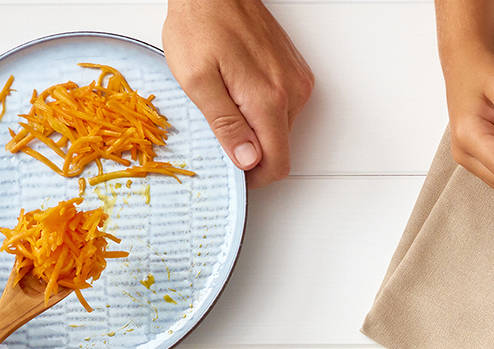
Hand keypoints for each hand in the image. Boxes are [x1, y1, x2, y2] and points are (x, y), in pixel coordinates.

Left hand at [163, 0, 314, 185]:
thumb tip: (247, 160)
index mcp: (267, 100)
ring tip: (227, 103)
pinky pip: (285, 108)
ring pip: (282, 130)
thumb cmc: (200, 25)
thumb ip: (225, 124)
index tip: (234, 176)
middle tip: (219, 134)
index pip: (276, 164)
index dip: (254, 179)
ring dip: (257, 129)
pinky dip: (264, 110)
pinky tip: (240, 90)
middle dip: (252, 152)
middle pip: (280, 149)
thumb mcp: (197, 79)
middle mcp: (291, 93)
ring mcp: (297, 81)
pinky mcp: (295, 72)